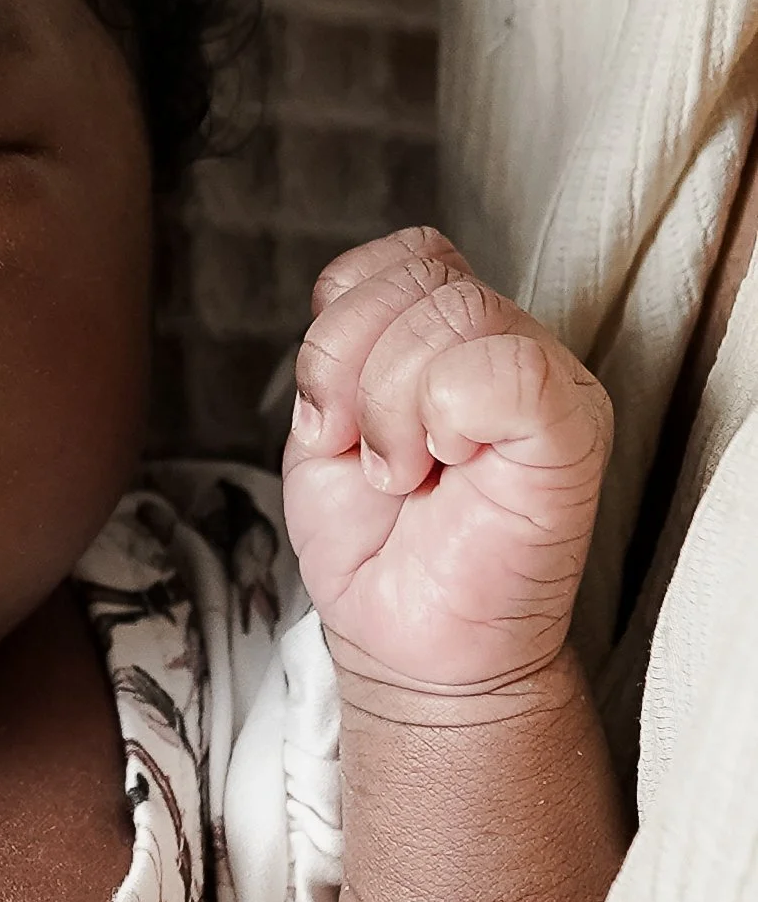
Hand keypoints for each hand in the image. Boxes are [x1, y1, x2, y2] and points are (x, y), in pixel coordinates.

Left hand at [283, 227, 612, 700]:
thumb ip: (342, 344)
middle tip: (368, 458)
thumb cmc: (375, 541)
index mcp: (453, 330)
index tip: (330, 420)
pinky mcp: (574, 432)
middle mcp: (509, 344)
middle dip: (352, 371)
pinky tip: (447, 468)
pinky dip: (447, 413)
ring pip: (455, 312)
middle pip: (417, 277)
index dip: (339, 326)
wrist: (409, 644)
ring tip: (403, 473)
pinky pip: (509, 366)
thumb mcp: (328, 422)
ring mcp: (549, 384)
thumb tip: (346, 300)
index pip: (398, 257)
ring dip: (389, 406)